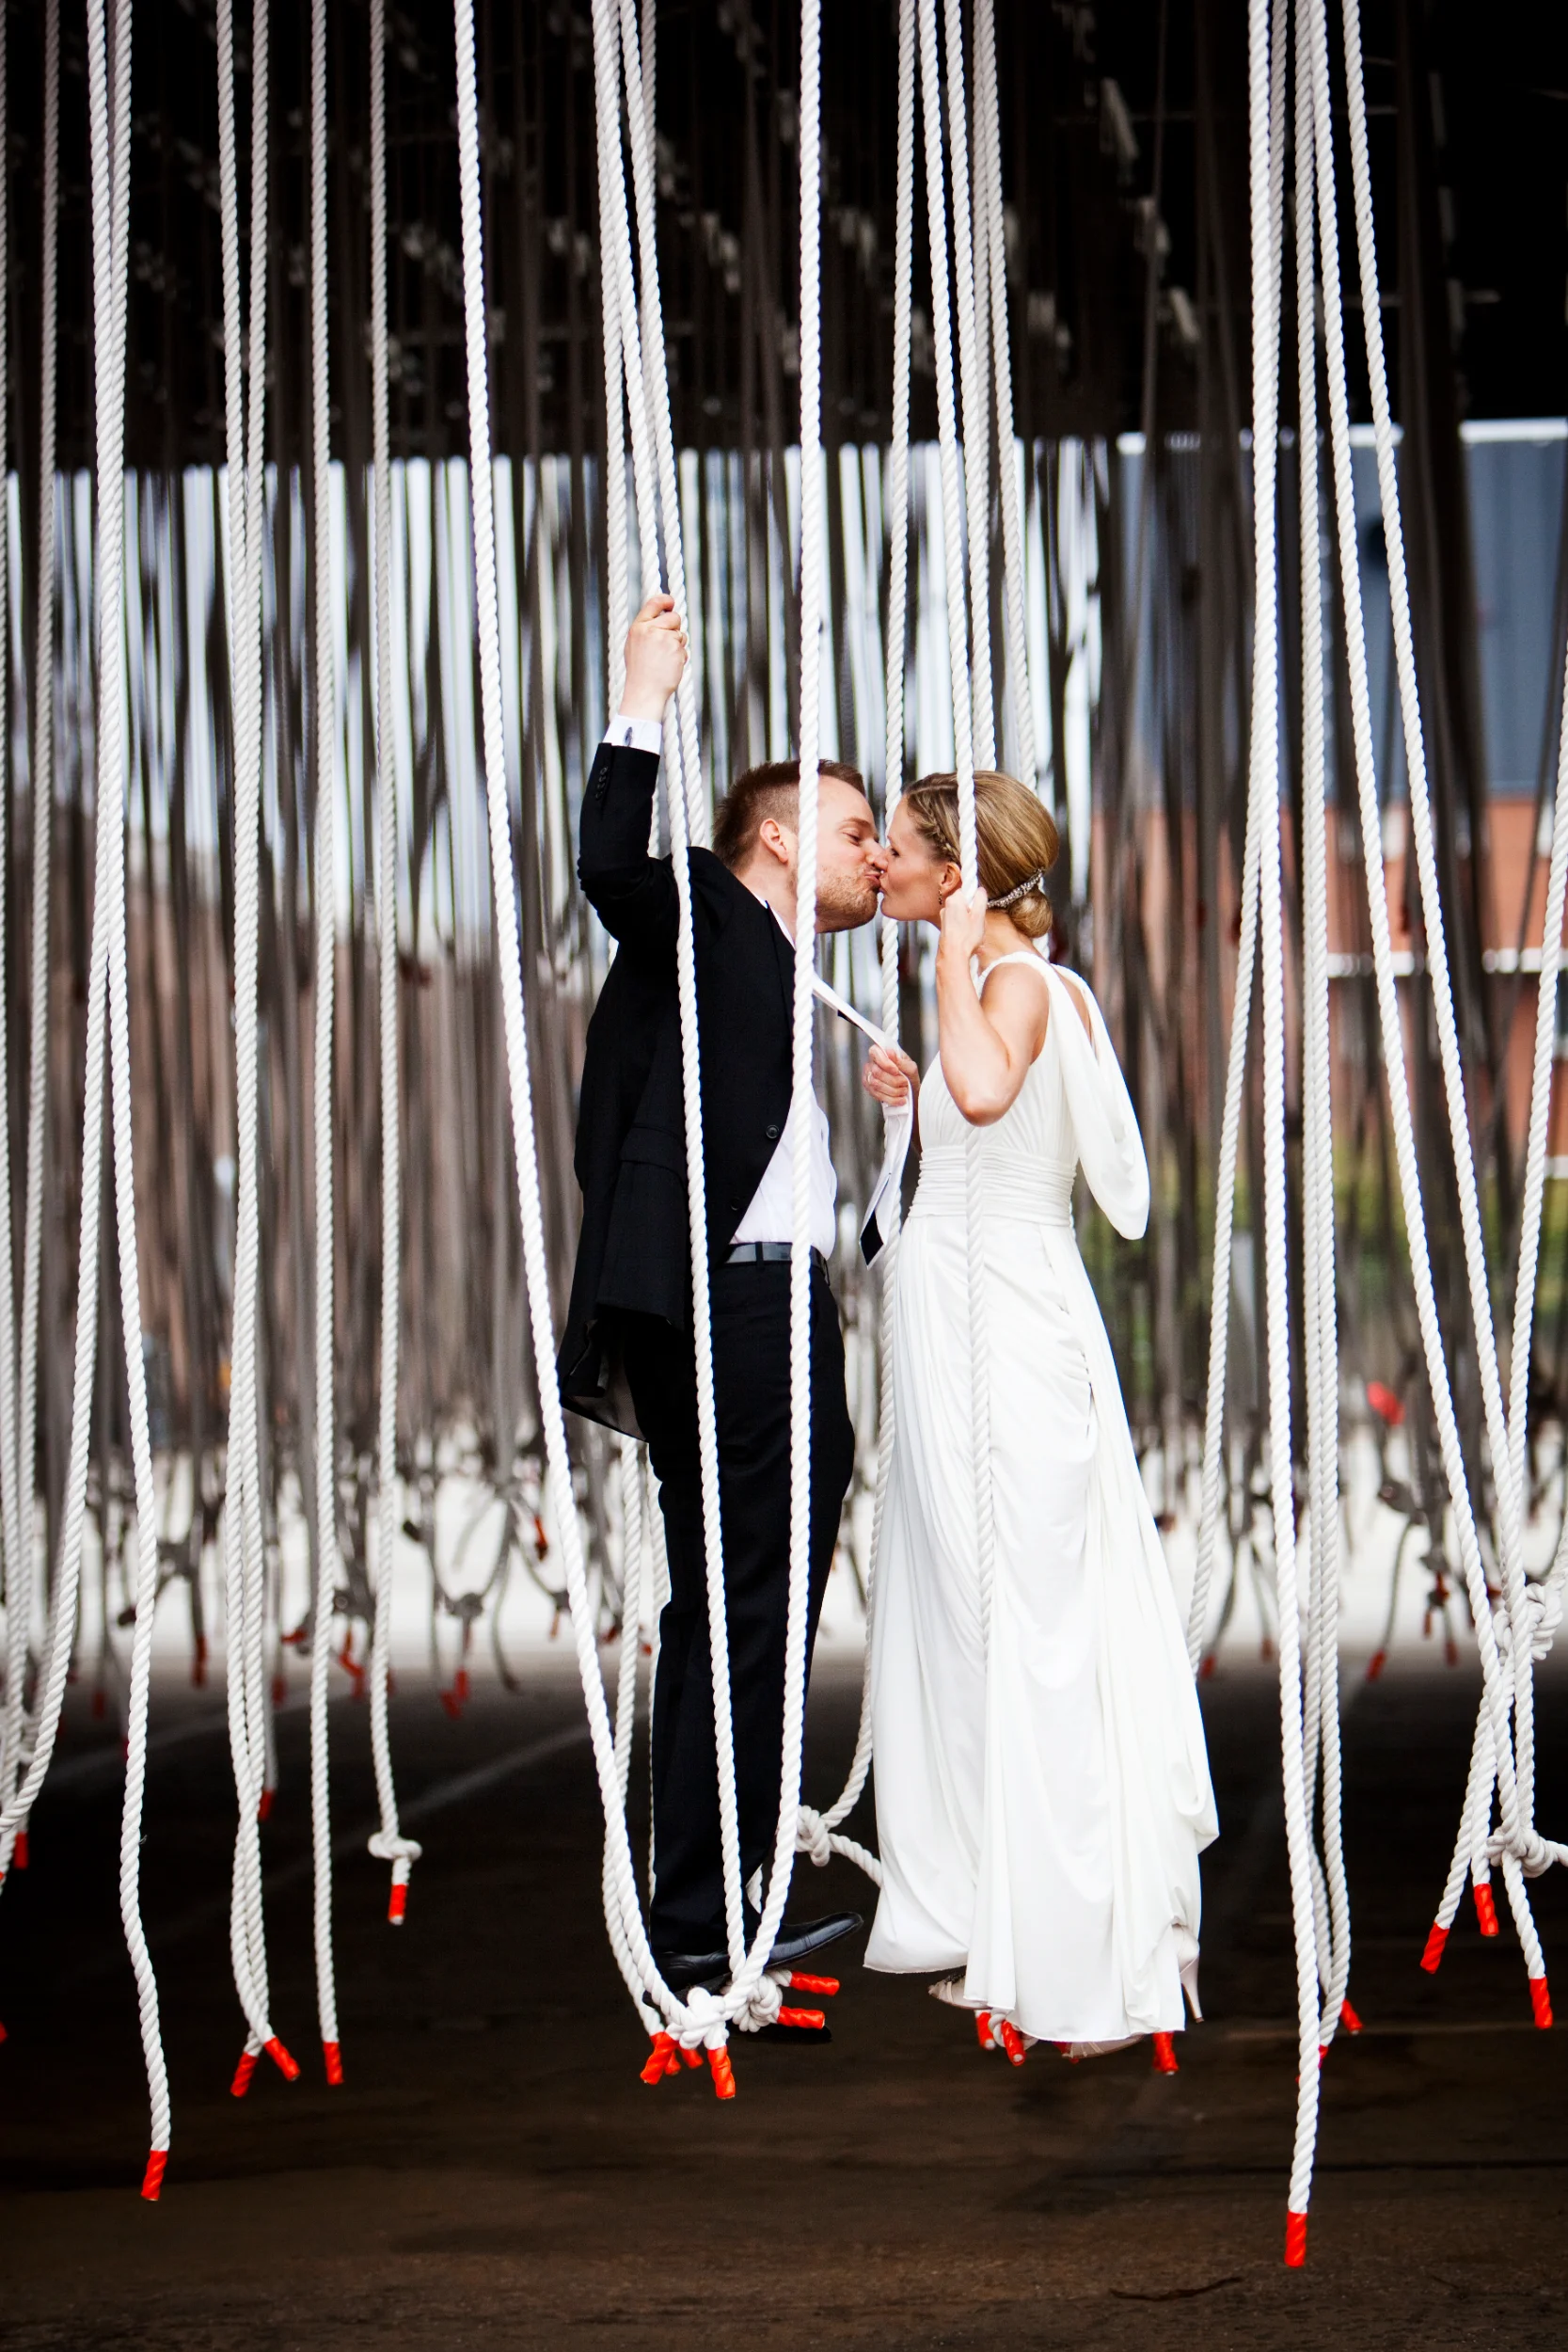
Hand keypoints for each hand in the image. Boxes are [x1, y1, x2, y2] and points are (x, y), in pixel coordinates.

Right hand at [621, 593, 687, 721]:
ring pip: (680, 634)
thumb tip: (661, 618)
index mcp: (638, 627)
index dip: (665, 600)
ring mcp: (665, 639)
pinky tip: (669, 667)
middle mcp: (651, 630)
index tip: (671, 602)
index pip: (653, 604)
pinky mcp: (676, 649)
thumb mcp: (635, 646)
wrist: (644, 691)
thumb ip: (646, 630)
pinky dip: (680, 658)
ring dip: (678, 645)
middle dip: (675, 627)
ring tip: (664, 660)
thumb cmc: (639, 672)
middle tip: (668, 643)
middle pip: (674, 617)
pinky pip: (684, 649)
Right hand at [863, 1041, 918, 1110]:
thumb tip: (889, 1052)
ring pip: (877, 1085)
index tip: (896, 1071)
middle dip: (894, 1080)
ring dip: (894, 1091)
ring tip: (904, 1090)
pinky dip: (892, 1099)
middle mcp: (872, 1063)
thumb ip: (900, 1061)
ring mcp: (868, 1076)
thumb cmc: (909, 1075)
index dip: (885, 1063)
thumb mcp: (910, 1066)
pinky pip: (878, 1095)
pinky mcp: (869, 1089)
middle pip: (877, 1072)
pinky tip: (900, 1099)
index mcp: (881, 1053)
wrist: (910, 1091)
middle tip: (904, 1082)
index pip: (875, 1052)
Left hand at [937, 882, 987, 964]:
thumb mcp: (979, 916)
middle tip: (978, 923)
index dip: (975, 900)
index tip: (979, 909)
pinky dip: (964, 928)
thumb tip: (980, 890)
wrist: (953, 956)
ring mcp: (944, 918)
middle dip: (973, 912)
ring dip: (969, 921)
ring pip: (961, 914)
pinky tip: (968, 938)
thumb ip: (980, 899)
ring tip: (973, 933)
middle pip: (964, 903)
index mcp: (954, 901)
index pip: (966, 891)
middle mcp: (946, 907)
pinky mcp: (944, 927)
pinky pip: (957, 923)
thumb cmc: (966, 938)